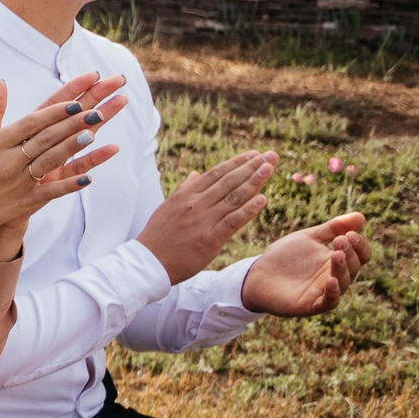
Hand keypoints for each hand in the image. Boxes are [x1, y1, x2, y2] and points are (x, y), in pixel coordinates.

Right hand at [0, 73, 127, 260]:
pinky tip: (88, 178)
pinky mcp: (23, 203)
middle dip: (71, 124)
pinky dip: (68, 186)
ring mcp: (18, 183)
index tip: (73, 101)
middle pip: (45, 139)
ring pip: (50, 161)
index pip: (30, 124)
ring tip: (94, 133)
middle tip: (95, 111)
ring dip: (72, 147)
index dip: (53, 112)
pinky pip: (49, 193)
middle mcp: (9, 162)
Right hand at [138, 149, 274, 282]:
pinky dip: (248, 210)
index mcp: (185, 194)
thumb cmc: (158, 235)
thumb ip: (184, 189)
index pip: (216, 173)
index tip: (254, 154)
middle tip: (271, 155)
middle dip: (252, 166)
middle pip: (229, 181)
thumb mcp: (167, 207)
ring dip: (255, 182)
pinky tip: (263, 199)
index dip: (237, 162)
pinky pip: (232, 222)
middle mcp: (195, 204)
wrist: (147, 263)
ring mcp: (203, 221)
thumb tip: (195, 174)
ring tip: (270, 168)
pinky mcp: (209, 240)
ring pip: (234, 198)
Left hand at [242, 211, 369, 316]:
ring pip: (343, 283)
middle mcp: (335, 277)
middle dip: (350, 253)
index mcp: (337, 261)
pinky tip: (331, 280)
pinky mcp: (311, 305)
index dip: (360, 245)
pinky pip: (328, 302)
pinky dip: (333, 293)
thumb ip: (333, 228)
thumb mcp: (310, 237)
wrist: (258, 274)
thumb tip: (361, 216)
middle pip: (354, 267)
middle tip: (340, 240)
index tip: (350, 233)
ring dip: (342, 268)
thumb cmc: (286, 256)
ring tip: (337, 254)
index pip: (361, 255)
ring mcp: (324, 292)